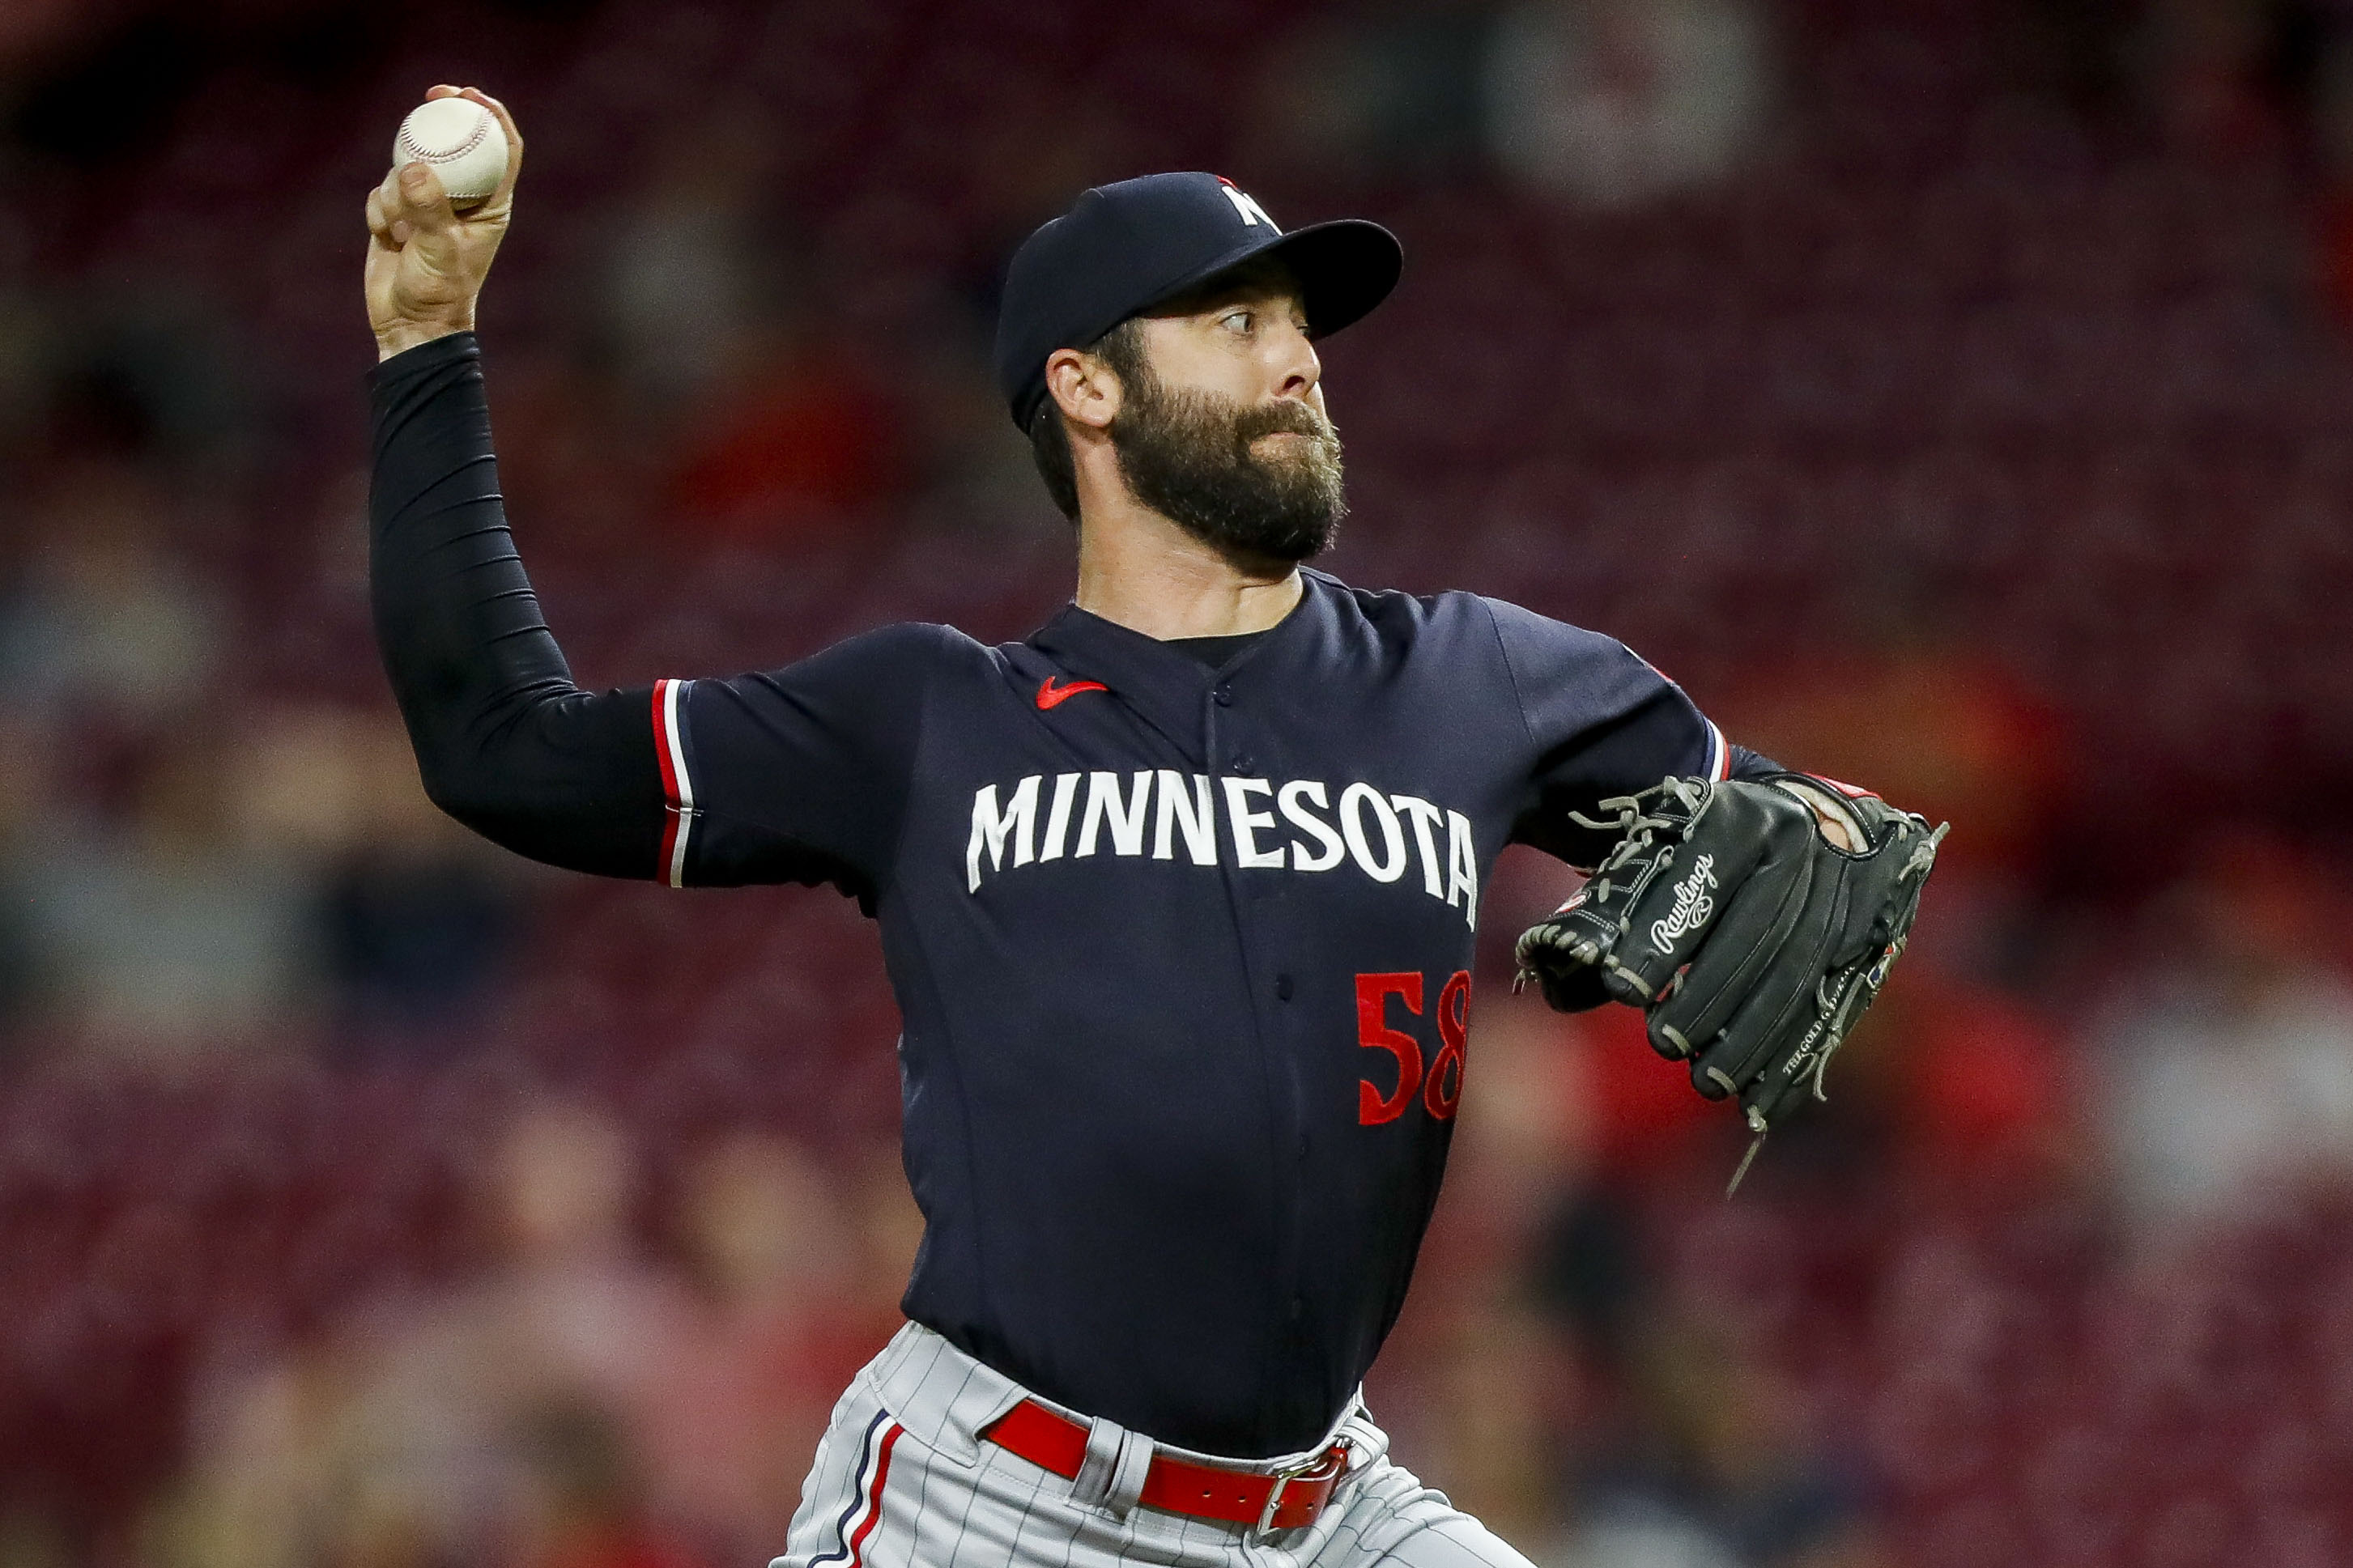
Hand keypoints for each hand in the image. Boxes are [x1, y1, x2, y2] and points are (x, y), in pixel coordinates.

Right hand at [365, 85, 523, 360]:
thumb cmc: (440, 291)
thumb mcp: (439, 250)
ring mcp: (428, 205)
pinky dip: (380, 209)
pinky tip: (387, 237)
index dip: (492, 115)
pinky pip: (382, 192)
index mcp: (491, 205)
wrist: (409, 323)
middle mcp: (462, 200)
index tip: (471, 94)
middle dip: (442, 118)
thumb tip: (412, 168)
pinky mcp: (398, 213)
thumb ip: (428, 208)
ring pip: (408, 167)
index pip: (502, 149)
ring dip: (397, 190)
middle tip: (432, 94)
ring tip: (402, 229)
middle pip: (455, 144)